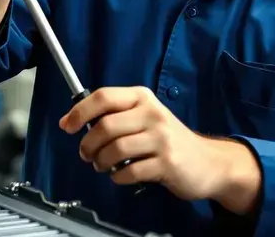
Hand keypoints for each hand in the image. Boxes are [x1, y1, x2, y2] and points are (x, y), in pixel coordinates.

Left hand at [60, 87, 230, 201]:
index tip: (67, 125)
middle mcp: (153, 114)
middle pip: (105, 126)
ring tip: (103, 166)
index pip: (104, 97)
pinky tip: (122, 175)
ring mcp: (162, 138)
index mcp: (143, 98)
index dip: (79, 111)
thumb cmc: (168, 139)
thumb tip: (73, 119)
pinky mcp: (167, 162)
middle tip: (87, 154)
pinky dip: (118, 177)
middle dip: (88, 145)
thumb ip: (115, 115)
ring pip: (115, 150)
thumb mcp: (145, 117)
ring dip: (101, 163)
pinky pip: (129, 172)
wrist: (207, 162)